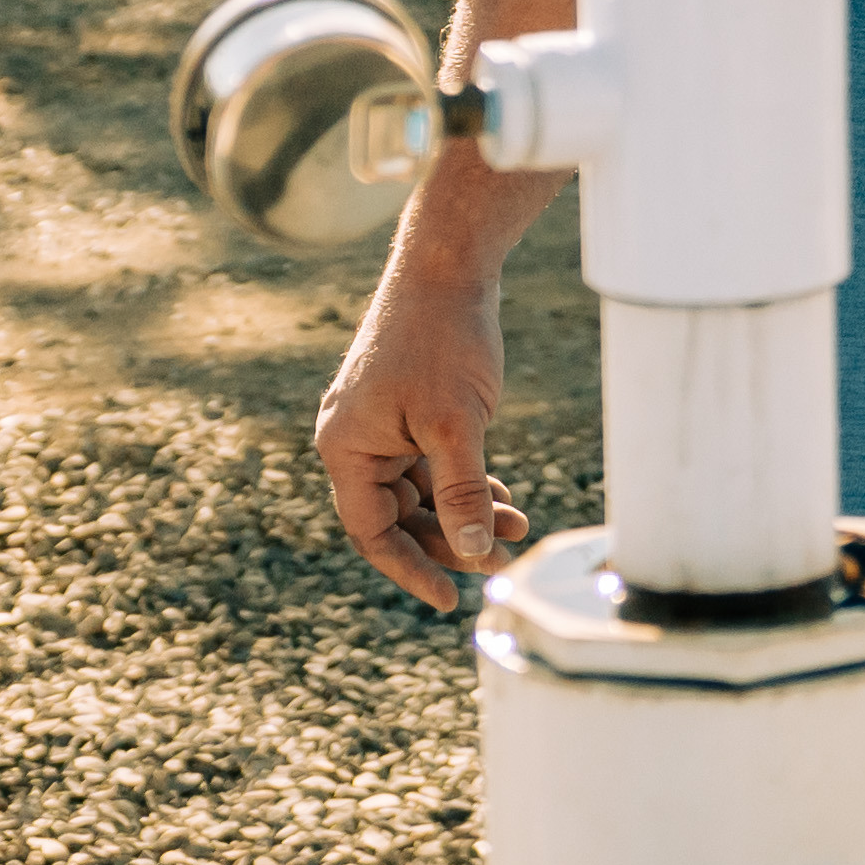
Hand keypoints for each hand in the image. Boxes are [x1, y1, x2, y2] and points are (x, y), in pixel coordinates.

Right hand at [310, 233, 532, 604]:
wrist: (448, 266)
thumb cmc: (443, 339)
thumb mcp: (456, 425)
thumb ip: (462, 492)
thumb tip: (475, 555)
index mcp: (346, 448)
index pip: (372, 531)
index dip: (410, 568)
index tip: (449, 599)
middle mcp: (355, 440)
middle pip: (398, 517)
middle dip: (451, 541)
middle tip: (502, 562)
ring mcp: (382, 425)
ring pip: (422, 492)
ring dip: (467, 513)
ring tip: (518, 529)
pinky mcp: (408, 411)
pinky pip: (432, 465)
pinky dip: (466, 483)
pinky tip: (504, 499)